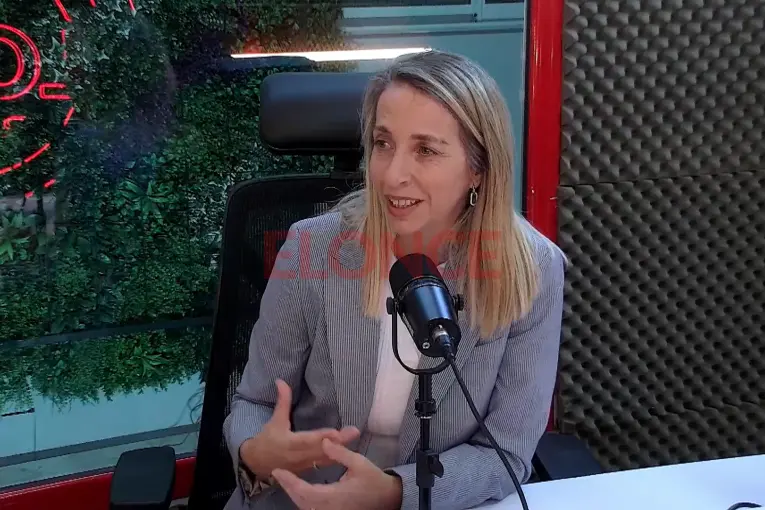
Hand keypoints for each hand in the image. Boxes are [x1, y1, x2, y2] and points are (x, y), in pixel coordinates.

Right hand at [241, 379, 359, 476]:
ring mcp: (305, 465)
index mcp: (289, 443)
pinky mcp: (309, 470)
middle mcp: (299, 456)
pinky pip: (324, 465)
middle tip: (354, 432)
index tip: (335, 432)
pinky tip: (349, 452)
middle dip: (339, 442)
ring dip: (341, 450)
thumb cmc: (267, 440)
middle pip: (321, 449)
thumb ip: (282, 401)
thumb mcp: (274, 420)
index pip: (307, 440)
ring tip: (355, 439)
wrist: (258, 464)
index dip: (321, 437)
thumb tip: (281, 381)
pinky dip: (336, 458)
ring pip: (325, 459)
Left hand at [272, 438, 402, 509]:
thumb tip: (325, 441)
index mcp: (333, 496)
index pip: (304, 491)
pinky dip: (303, 500)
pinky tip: (301, 490)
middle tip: (279, 474)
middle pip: (300, 501)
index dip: (289, 482)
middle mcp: (329, 508)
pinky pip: (312, 509)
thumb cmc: (373, 480)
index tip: (278, 471)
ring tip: (287, 480)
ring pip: (305, 507)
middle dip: (288, 488)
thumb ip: (340, 453)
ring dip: (294, 494)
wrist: (387, 499)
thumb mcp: (359, 463)